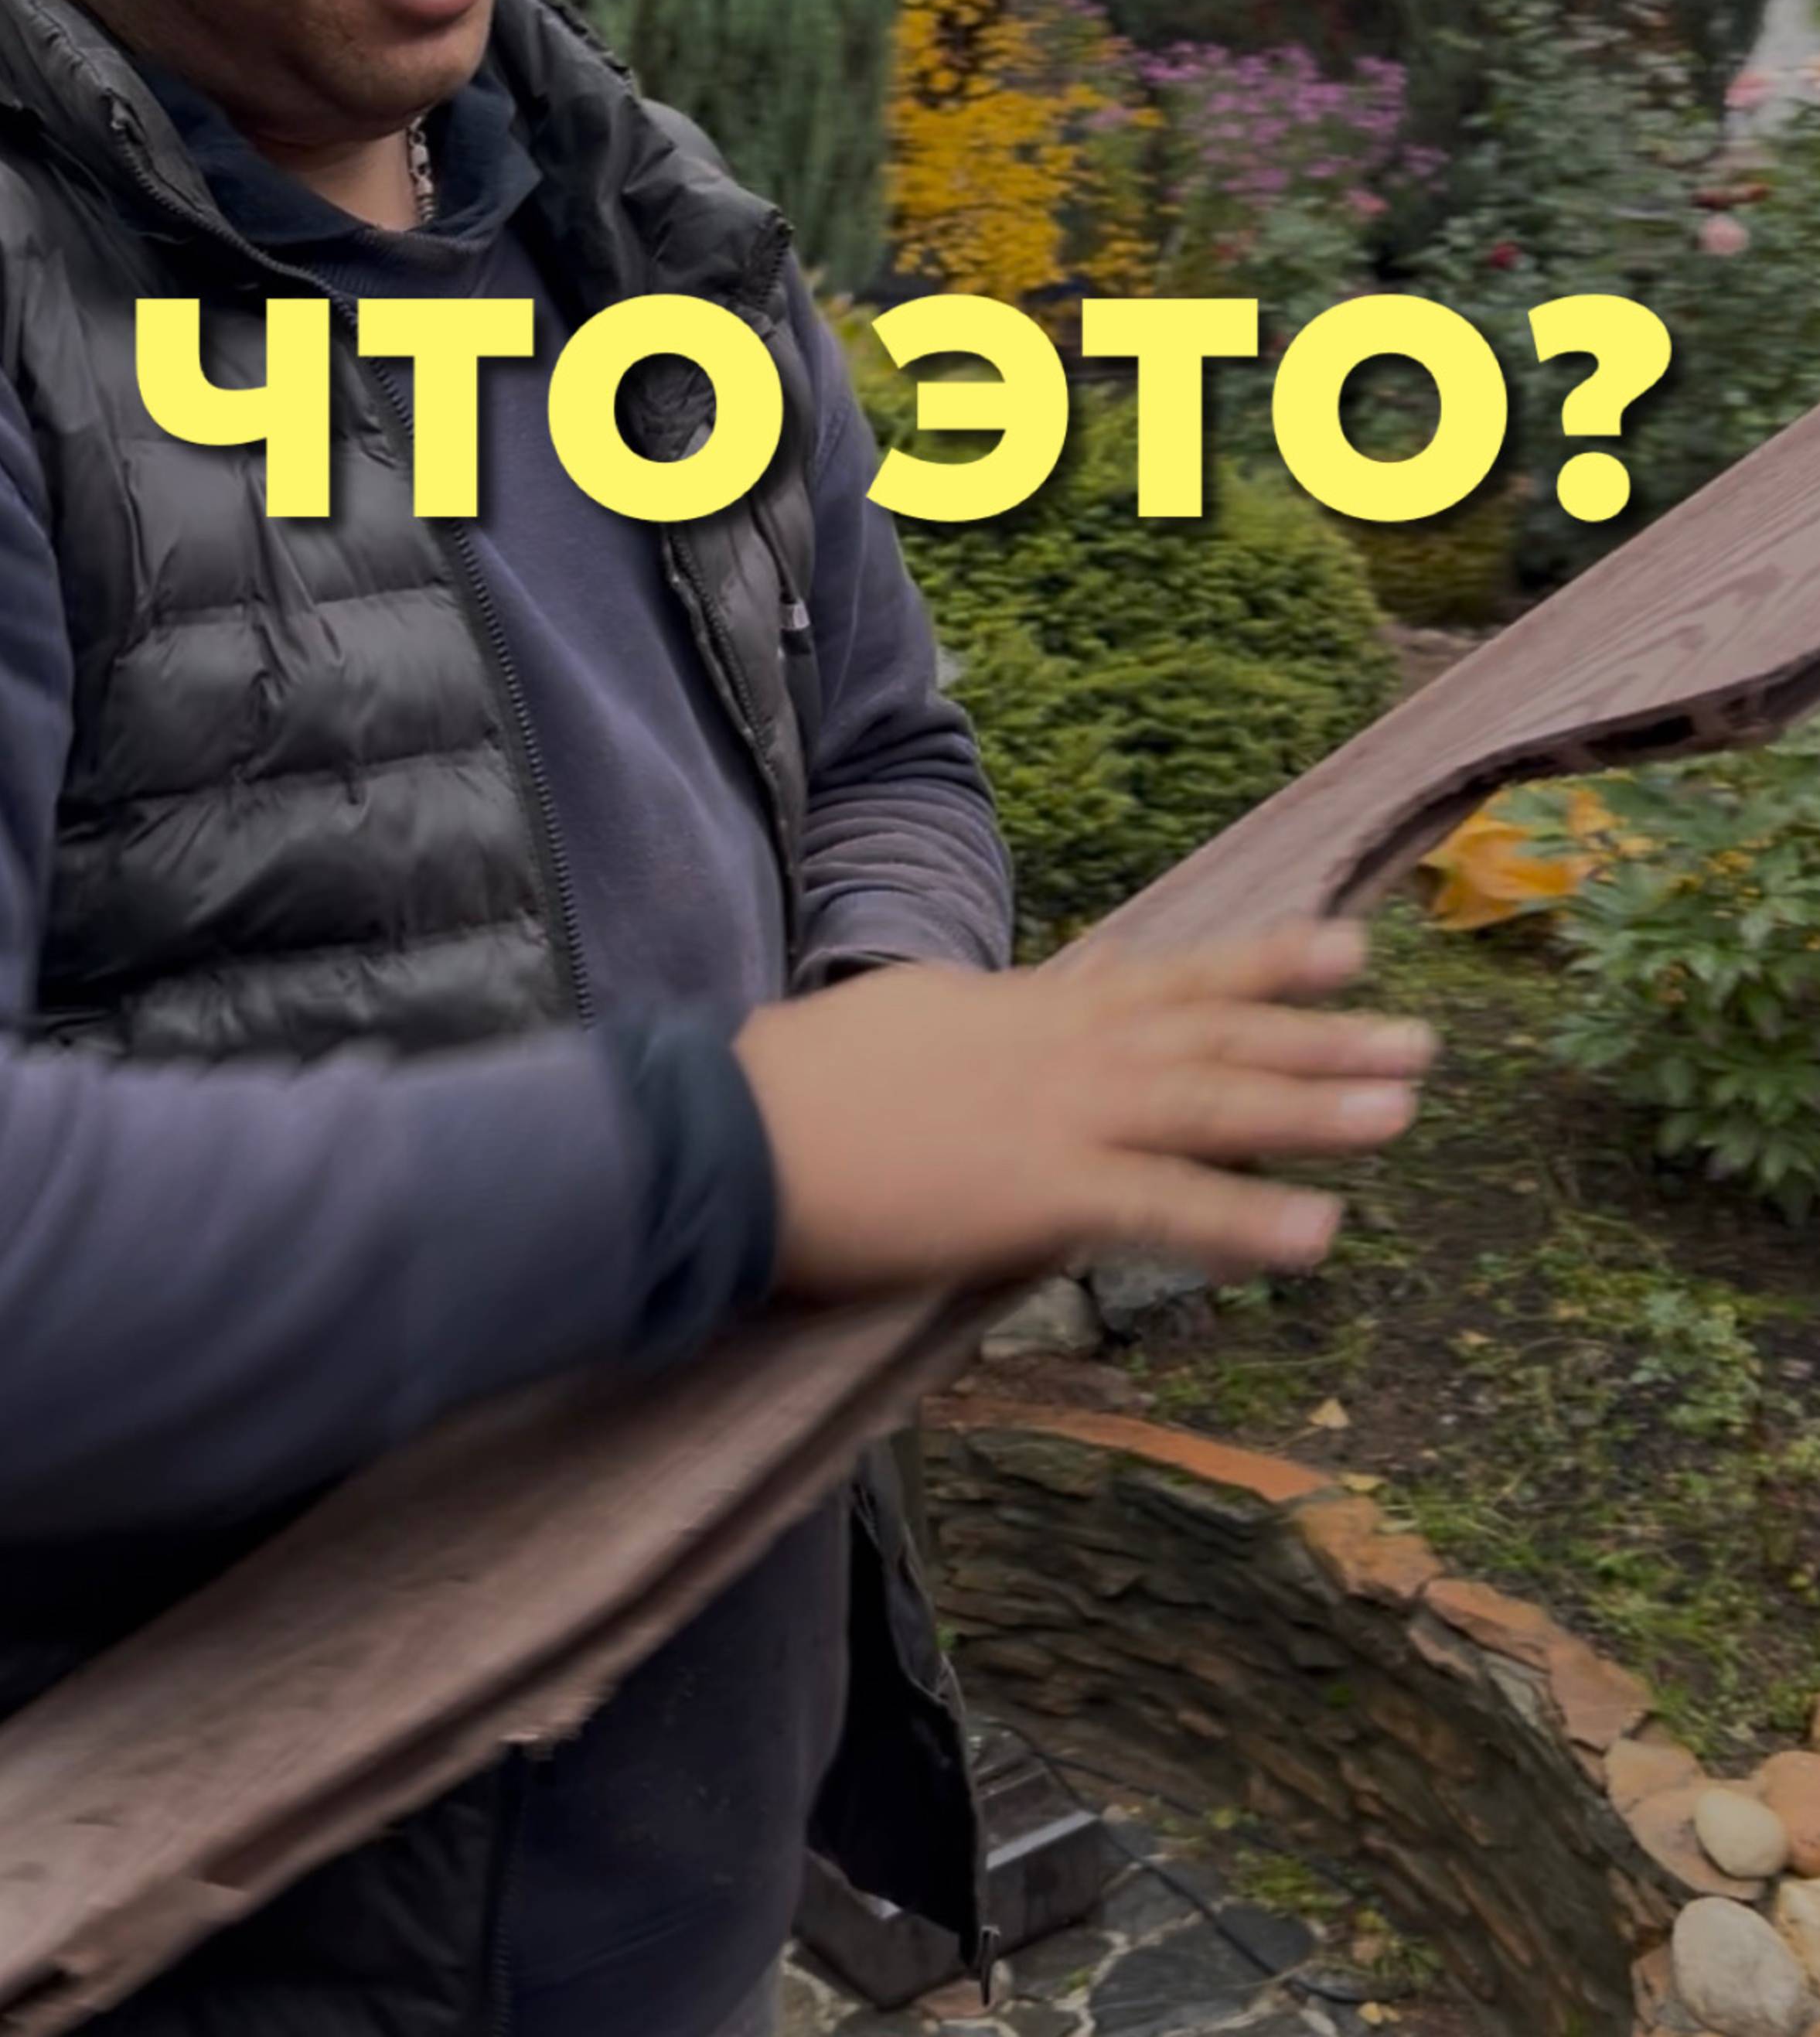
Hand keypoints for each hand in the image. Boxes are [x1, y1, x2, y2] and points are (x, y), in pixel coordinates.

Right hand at [733, 921, 1433, 1299]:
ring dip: (1314, 1109)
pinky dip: (1243, 1221)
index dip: (1265, 965)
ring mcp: (1056, 1116)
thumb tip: (1034, 1008)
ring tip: (1405, 1110)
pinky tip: (1320, 1235)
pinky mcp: (1034, 1195)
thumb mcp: (915, 1019)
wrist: (734, 1131)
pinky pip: (1161, 1210)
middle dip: (1324, 1039)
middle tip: (1424, 1042)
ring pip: (1211, 1105)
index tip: (1349, 947)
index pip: (1171, 977)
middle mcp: (1063, 1048)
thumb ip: (992, 1018)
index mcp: (1033, 1008)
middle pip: (1216, 1036)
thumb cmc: (801, 1084)